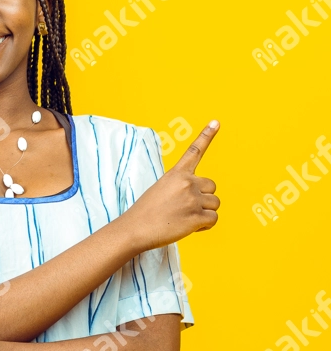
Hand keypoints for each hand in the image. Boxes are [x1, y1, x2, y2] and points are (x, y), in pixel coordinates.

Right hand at [123, 120, 220, 250]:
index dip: (206, 136)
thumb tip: (197, 197)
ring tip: (185, 218)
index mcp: (176, 174)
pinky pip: (213, 219)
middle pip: (212, 186)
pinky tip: (189, 227)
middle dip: (204, 198)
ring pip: (214, 204)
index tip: (216, 122)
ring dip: (204, 212)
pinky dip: (205, 225)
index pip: (194, 151)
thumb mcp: (160, 190)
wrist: (135, 229)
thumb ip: (181, 187)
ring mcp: (193, 200)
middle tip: (186, 208)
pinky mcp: (196, 217)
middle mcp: (187, 183)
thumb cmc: (145, 212)